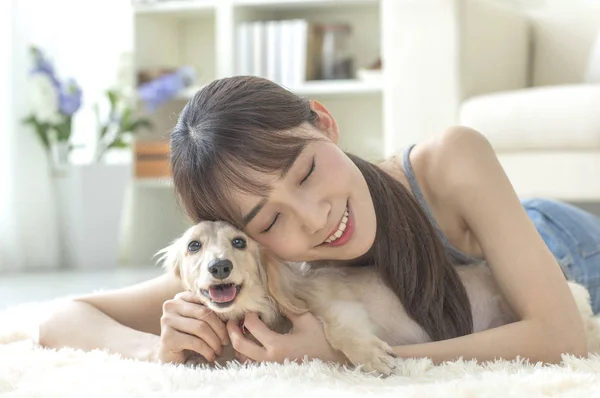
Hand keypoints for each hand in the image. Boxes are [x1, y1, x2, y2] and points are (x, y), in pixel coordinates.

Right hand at [155, 291, 228, 363]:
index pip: (206, 301)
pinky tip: (210, 356)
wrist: (171, 358)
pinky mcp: (167, 337)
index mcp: (181, 298)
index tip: (229, 326)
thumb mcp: (200, 321)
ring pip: (201, 327)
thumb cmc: (189, 338)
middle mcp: (171, 305)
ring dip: (214, 341)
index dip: (220, 314)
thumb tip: (233, 310)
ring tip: (219, 350)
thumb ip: (210, 312)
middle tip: (226, 342)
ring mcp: (167, 320)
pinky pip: (195, 342)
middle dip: (219, 329)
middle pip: (204, 313)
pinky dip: (207, 350)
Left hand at [227, 309, 346, 364]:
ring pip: (242, 357)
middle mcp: (269, 358)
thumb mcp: (305, 319)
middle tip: (233, 320)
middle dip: (232, 330)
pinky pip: (251, 364)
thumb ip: (287, 308)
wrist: (332, 360)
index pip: (251, 326)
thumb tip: (274, 296)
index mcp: (277, 344)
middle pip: (239, 345)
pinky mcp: (272, 370)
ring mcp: (269, 367)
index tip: (254, 311)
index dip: (249, 315)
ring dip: (238, 343)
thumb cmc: (320, 339)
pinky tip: (251, 344)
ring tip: (241, 332)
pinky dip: (246, 354)